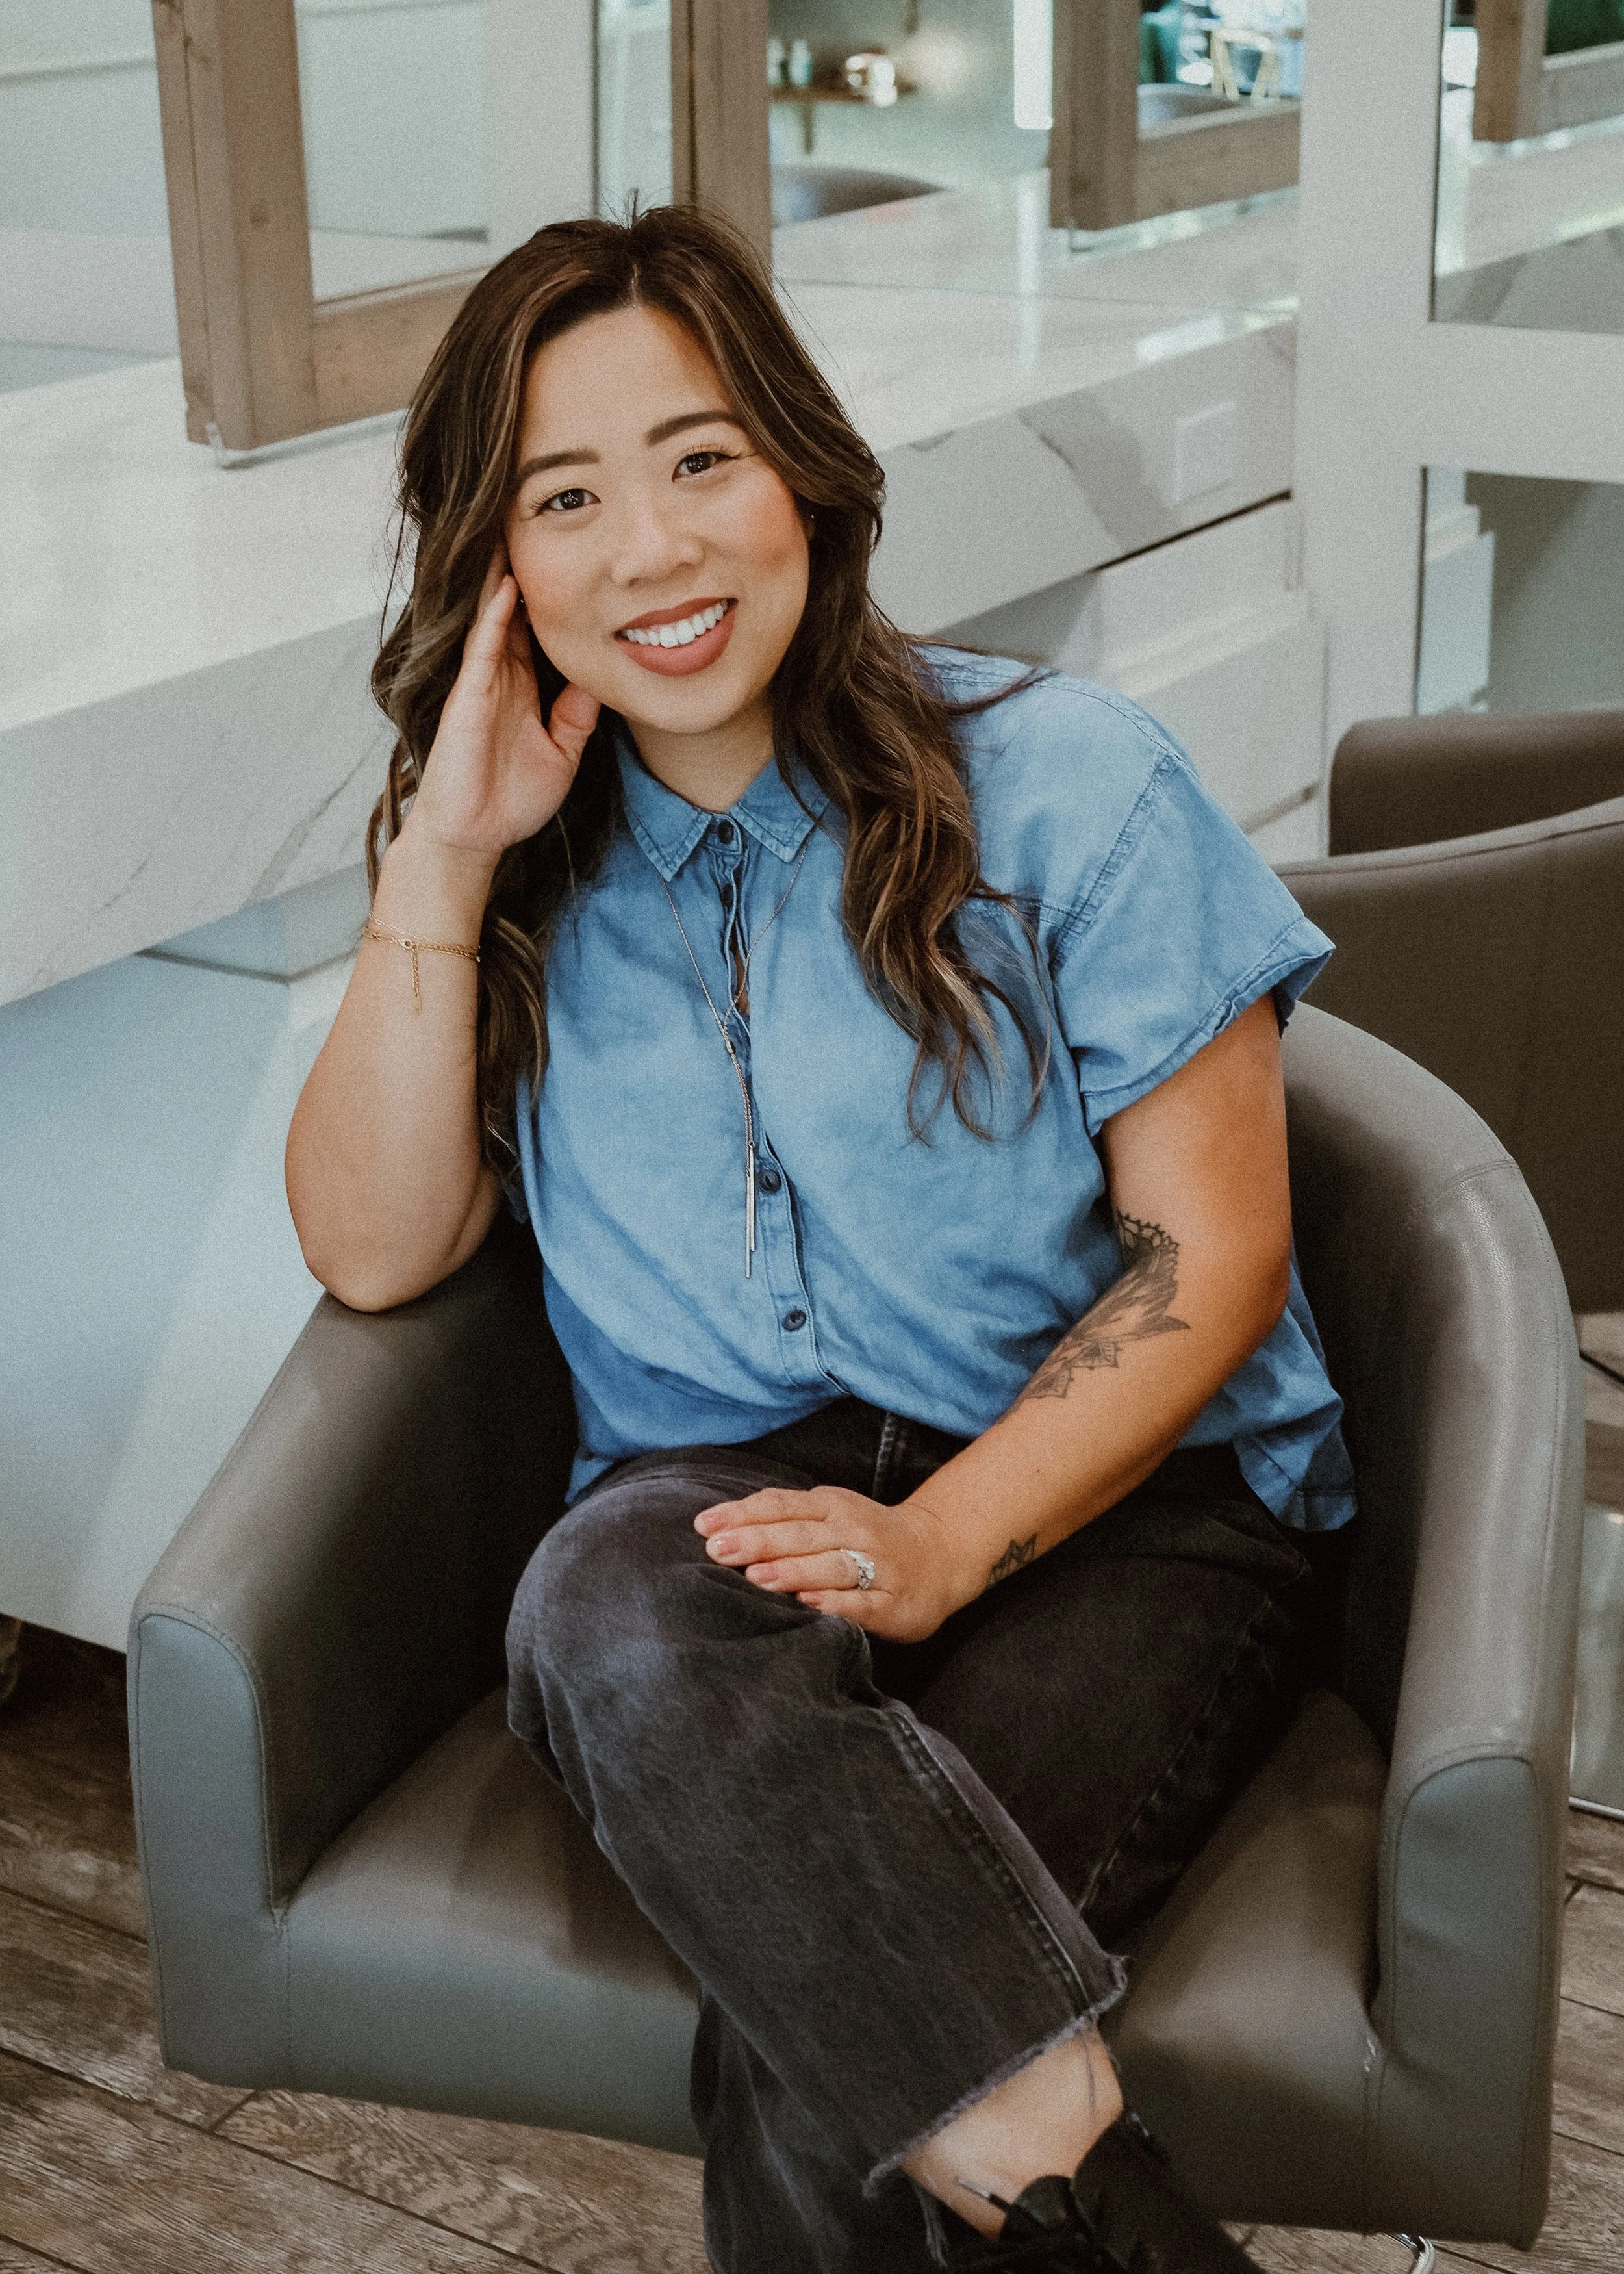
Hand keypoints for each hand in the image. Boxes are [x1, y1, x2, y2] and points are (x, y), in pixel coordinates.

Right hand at [405, 541, 599, 863]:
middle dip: (525, 568)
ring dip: (503, 576)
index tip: (575, 556)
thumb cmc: (511, 801)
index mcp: (523, 684)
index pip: (538, 627)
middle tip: (538, 520)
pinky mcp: (468, 697)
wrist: (475, 837)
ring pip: (494, 617)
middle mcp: (500, 675)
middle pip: (514, 609)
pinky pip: (482, 648)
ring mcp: (481, 682)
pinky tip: (506, 587)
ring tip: (513, 530)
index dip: (553, 592)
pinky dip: (494, 618)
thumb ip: (578, 716)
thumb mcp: (563, 754)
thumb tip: (601, 682)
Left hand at [693, 1485, 977, 1643]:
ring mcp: (877, 1566)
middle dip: (758, 1541)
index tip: (704, 1526)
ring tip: (756, 1578)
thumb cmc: (866, 1537)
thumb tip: (719, 1528)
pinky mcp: (894, 1603)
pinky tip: (808, 1605)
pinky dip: (835, 1602)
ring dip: (793, 1570)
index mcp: (832, 1505)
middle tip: (718, 1550)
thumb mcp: (830, 1516)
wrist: (941, 1554)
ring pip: (831, 1565)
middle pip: (801, 1533)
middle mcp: (854, 1530)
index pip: (782, 1505)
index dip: (743, 1513)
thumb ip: (784, 1519)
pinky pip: (862, 1603)